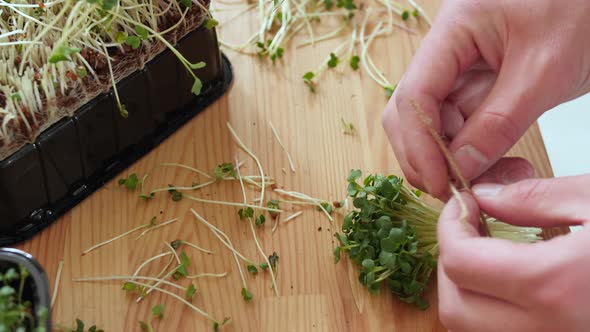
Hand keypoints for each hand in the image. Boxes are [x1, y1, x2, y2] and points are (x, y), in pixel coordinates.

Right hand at [382, 0, 589, 197]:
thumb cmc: (582, 9)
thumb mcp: (544, 70)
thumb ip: (498, 122)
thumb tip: (461, 168)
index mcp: (454, 28)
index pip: (415, 94)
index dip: (419, 144)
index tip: (438, 183)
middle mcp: (447, 49)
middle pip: (412, 111)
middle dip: (426, 154)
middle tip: (454, 191)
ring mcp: (460, 67)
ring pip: (436, 122)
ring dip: (453, 158)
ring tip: (487, 182)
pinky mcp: (478, 83)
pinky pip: (462, 124)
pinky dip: (472, 151)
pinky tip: (494, 168)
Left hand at [437, 175, 589, 331]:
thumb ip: (536, 198)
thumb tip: (486, 197)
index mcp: (553, 286)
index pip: (459, 262)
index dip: (449, 226)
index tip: (462, 203)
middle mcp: (546, 330)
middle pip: (455, 307)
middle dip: (451, 264)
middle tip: (470, 231)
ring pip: (473, 329)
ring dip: (467, 292)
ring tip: (490, 256)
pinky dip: (490, 310)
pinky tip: (512, 282)